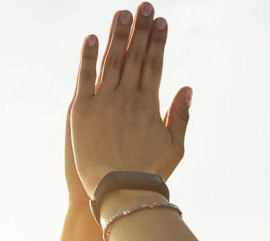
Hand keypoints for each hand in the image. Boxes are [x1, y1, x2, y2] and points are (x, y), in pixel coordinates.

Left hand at [69, 3, 191, 200]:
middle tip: (144, 6)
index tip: (160, 21)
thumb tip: (187, 88)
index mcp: (149, 104)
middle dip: (140, 30)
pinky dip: (87, 57)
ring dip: (117, 35)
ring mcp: (104, 102)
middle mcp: (127, 98)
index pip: (154, 64)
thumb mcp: (175, 147)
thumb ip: (180, 116)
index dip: (157, 41)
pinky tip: (91, 37)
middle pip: (135, 57)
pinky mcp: (82, 111)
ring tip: (122, 13)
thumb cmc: (149, 174)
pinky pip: (85, 78)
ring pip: (111, 61)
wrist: (119, 192)